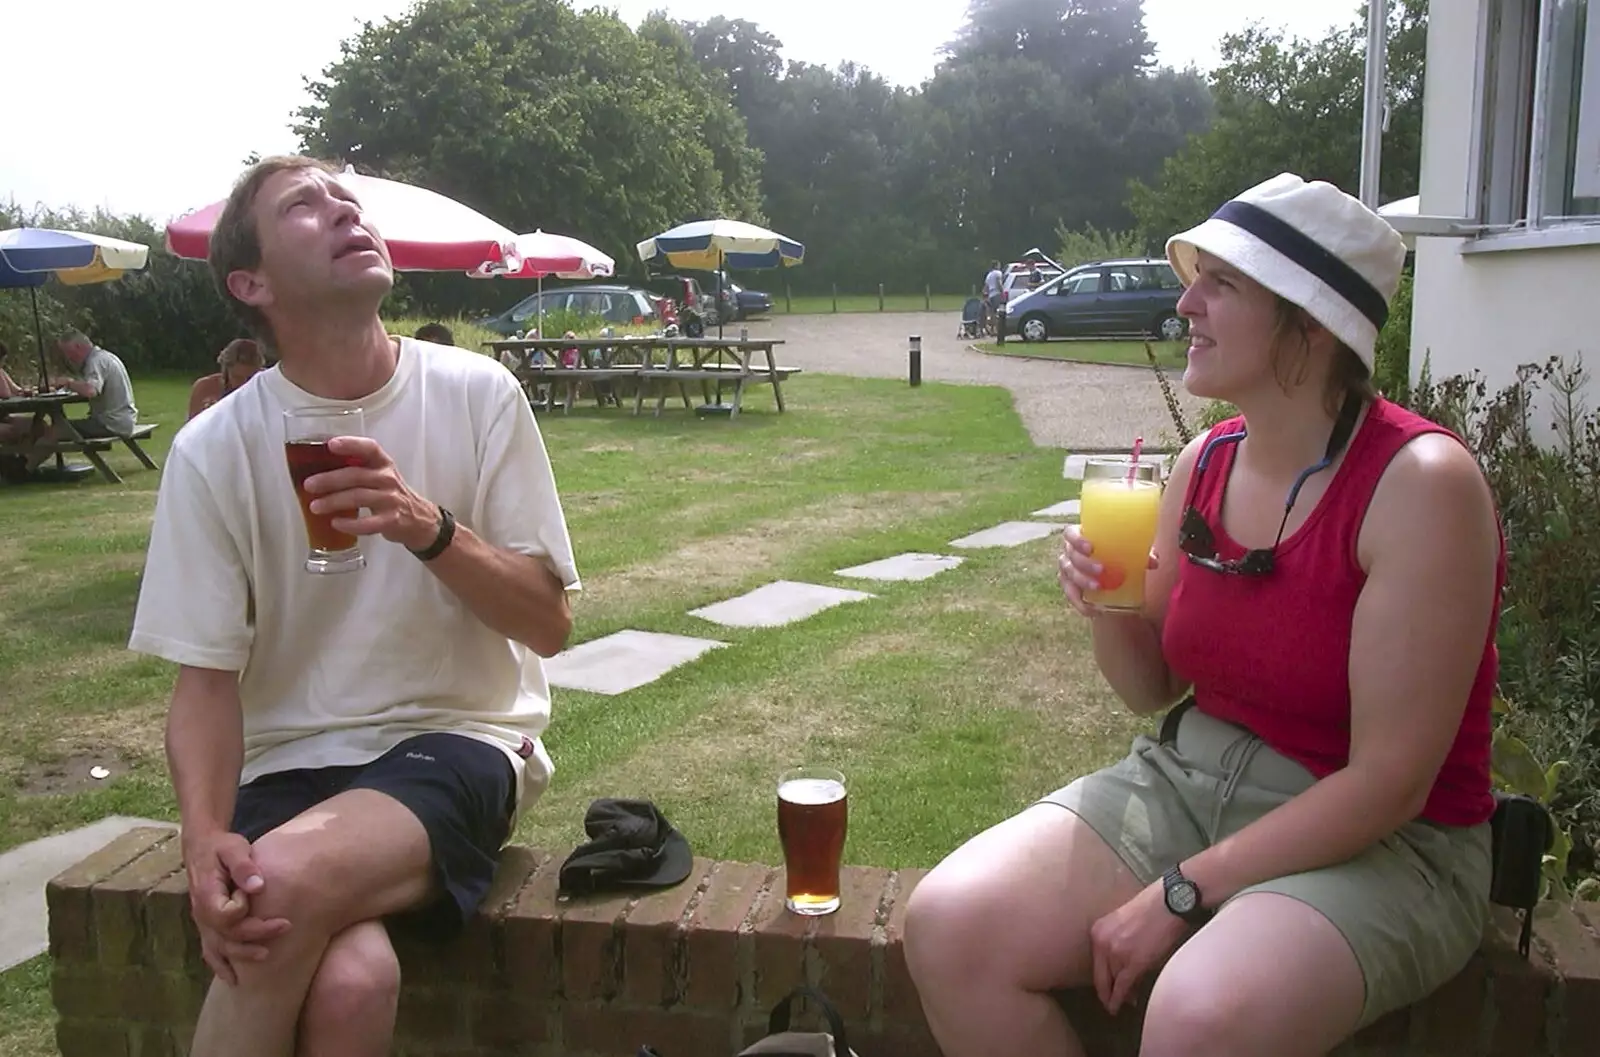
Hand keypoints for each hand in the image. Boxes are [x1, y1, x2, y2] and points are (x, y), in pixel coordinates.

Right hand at [184, 831, 290, 984]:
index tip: (261, 899)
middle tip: (286, 926)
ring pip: (218, 949)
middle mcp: (201, 913)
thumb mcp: (233, 847)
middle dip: (256, 935)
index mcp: (206, 894)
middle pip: (226, 936)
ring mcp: (202, 923)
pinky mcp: (207, 927)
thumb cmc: (221, 847)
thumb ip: (243, 865)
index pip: (224, 916)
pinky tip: (235, 979)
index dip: (243, 913)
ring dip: (241, 956)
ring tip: (266, 957)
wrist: (202, 847)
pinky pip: (210, 951)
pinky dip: (221, 966)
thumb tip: (257, 886)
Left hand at [304, 436, 438, 550]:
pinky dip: (350, 524)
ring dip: (334, 502)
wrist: (418, 519)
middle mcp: (388, 478)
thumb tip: (314, 470)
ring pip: (359, 497)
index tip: (331, 445)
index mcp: (383, 463)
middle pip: (356, 475)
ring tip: (315, 507)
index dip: (351, 444)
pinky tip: (335, 523)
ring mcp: (391, 499)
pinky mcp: (391, 520)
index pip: (369, 448)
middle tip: (309, 485)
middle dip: (330, 479)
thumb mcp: (378, 475)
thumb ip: (355, 469)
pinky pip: (368, 523)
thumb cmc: (389, 494)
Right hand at [1057, 524, 1157, 617]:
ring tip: (1098, 587)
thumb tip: (1154, 562)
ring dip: (1082, 581)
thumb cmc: (1116, 553)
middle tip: (1102, 569)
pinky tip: (1091, 610)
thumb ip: (1140, 553)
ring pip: (1069, 574)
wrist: (1109, 570)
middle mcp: (1070, 552)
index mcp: (1081, 537)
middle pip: (1071, 555)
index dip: (1077, 540)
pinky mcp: (1069, 586)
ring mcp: (1067, 569)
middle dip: (1084, 563)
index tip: (1090, 547)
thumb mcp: (1128, 550)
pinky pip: (1070, 594)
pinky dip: (1079, 603)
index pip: (1070, 534)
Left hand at [1089, 880, 1189, 1014]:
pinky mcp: (1133, 962)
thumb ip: (1118, 941)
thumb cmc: (1154, 908)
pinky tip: (1122, 1006)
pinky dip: (1121, 999)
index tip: (1105, 990)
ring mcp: (1116, 952)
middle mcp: (1102, 941)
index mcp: (1098, 929)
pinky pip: (1123, 986)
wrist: (1170, 902)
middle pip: (1100, 975)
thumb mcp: (1125, 922)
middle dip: (1105, 992)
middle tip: (1111, 1003)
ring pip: (1113, 982)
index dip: (1101, 980)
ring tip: (1124, 1004)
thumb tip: (1122, 966)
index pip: (1095, 962)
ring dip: (1119, 996)